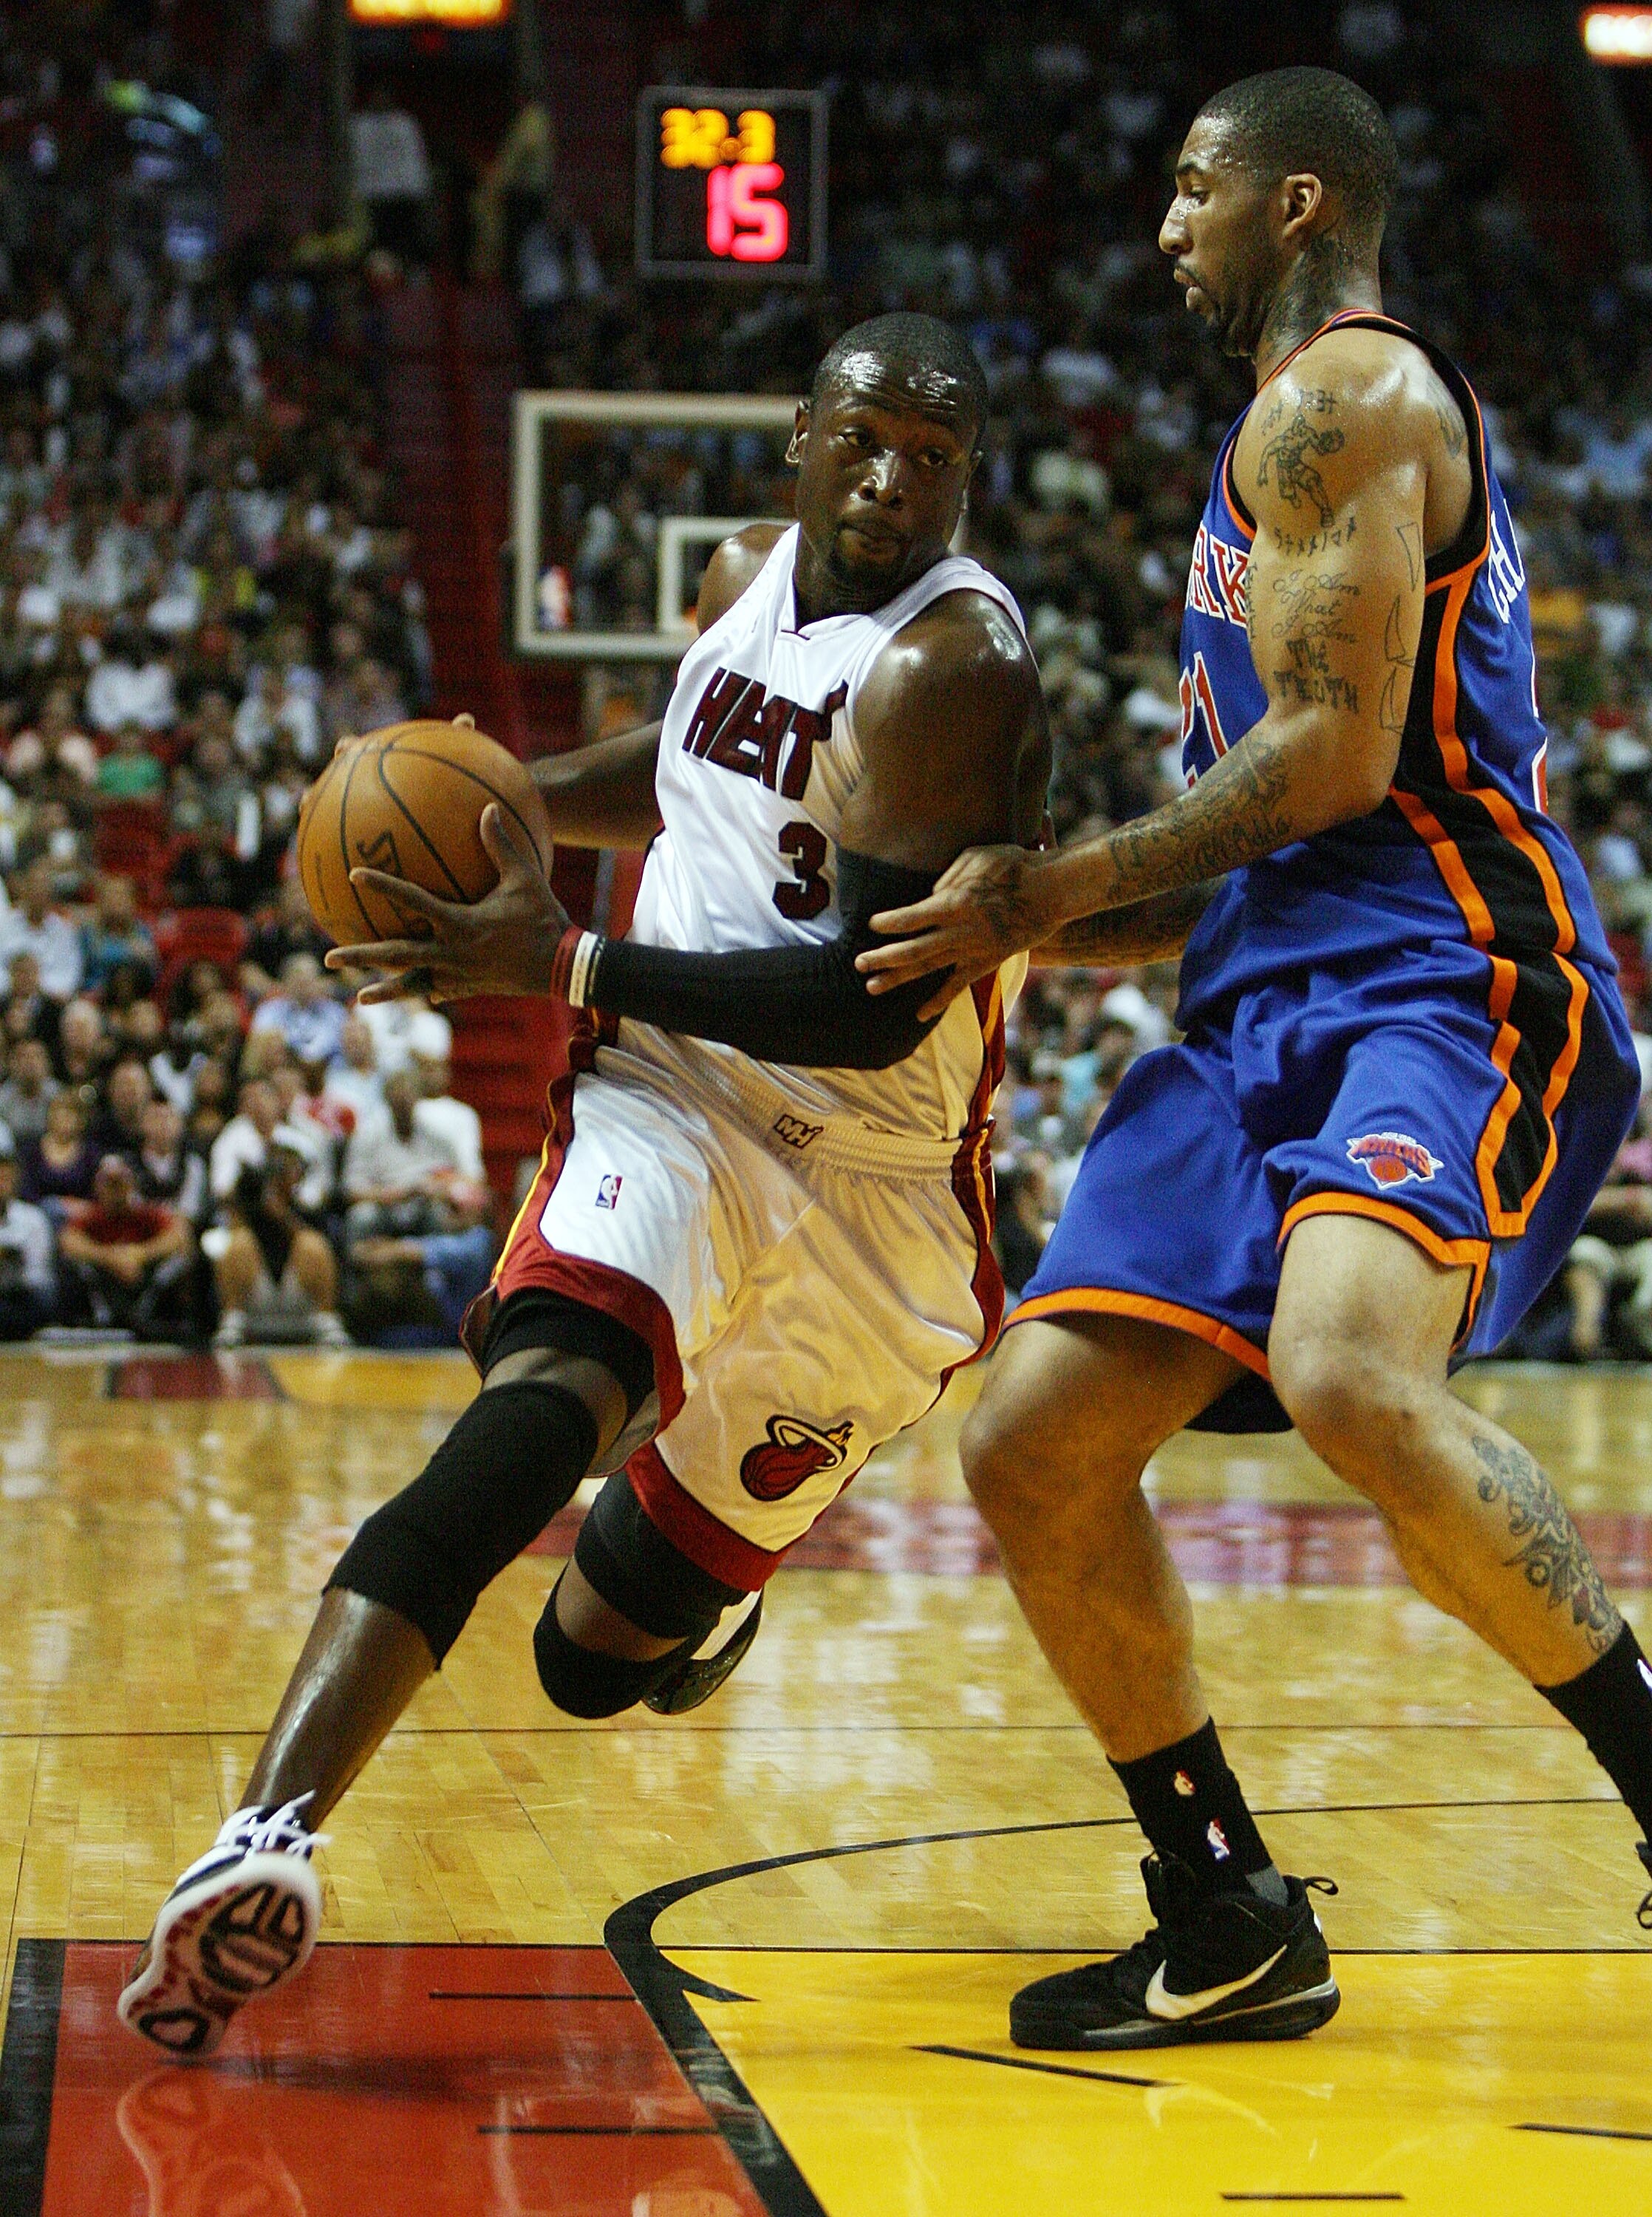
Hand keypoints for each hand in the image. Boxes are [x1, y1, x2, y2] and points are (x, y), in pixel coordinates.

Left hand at [324, 803, 567, 1003]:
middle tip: (330, 957)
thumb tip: (487, 808)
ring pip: (412, 984)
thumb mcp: (525, 879)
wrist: (563, 967)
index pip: (412, 900)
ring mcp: (457, 976)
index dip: (382, 885)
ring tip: (358, 997)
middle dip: (362, 956)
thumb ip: (502, 845)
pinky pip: (438, 990)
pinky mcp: (468, 989)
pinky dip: (424, 990)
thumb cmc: (544, 919)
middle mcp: (450, 953)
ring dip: (385, 991)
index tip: (354, 874)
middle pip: (397, 955)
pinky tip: (413, 991)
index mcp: (458, 923)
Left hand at [854, 844, 1058, 1019]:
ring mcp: (972, 950)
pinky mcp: (986, 962)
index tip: (872, 925)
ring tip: (872, 987)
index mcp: (954, 903)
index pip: (911, 917)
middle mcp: (959, 932)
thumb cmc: (1015, 866)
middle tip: (859, 964)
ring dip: (898, 978)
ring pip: (928, 968)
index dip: (889, 922)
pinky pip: (958, 986)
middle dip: (882, 958)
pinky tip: (920, 1015)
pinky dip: (939, 1001)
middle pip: (912, 949)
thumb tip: (929, 896)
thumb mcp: (976, 857)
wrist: (1053, 891)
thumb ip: (948, 877)